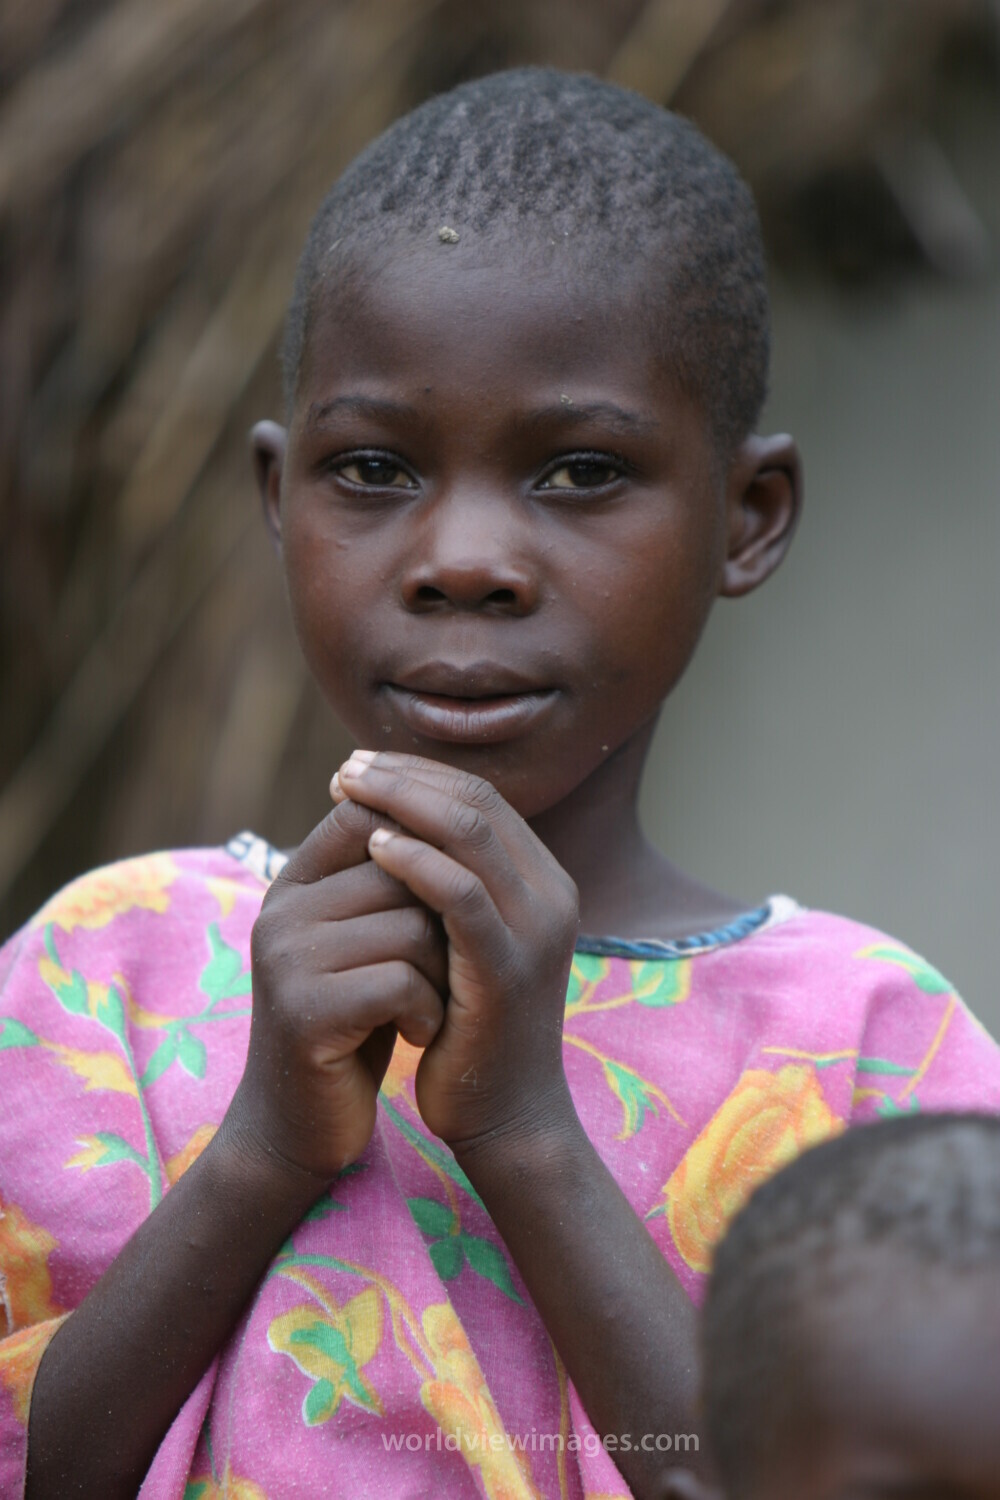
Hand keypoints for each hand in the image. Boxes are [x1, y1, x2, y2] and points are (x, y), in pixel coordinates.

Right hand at [226, 798, 448, 1180]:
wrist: (303, 1125)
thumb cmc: (355, 1023)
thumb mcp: (368, 941)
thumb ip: (391, 879)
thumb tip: (462, 803)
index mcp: (294, 884)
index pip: (366, 814)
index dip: (425, 841)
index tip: (450, 895)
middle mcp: (281, 910)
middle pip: (404, 869)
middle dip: (446, 918)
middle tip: (451, 965)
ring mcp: (286, 959)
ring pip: (412, 926)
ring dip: (444, 972)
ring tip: (431, 1004)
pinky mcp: (304, 1012)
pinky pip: (401, 981)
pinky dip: (428, 1010)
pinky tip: (420, 1034)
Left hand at [332, 750, 579, 1149]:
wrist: (505, 1116)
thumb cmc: (471, 1028)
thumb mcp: (466, 943)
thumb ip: (450, 886)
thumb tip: (389, 822)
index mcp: (543, 883)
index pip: (482, 799)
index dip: (420, 774)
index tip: (362, 767)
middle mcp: (551, 895)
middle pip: (477, 803)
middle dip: (405, 777)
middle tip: (347, 768)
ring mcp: (535, 930)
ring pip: (470, 834)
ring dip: (402, 804)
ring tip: (348, 793)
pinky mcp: (507, 967)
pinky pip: (460, 894)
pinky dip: (415, 862)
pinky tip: (371, 849)